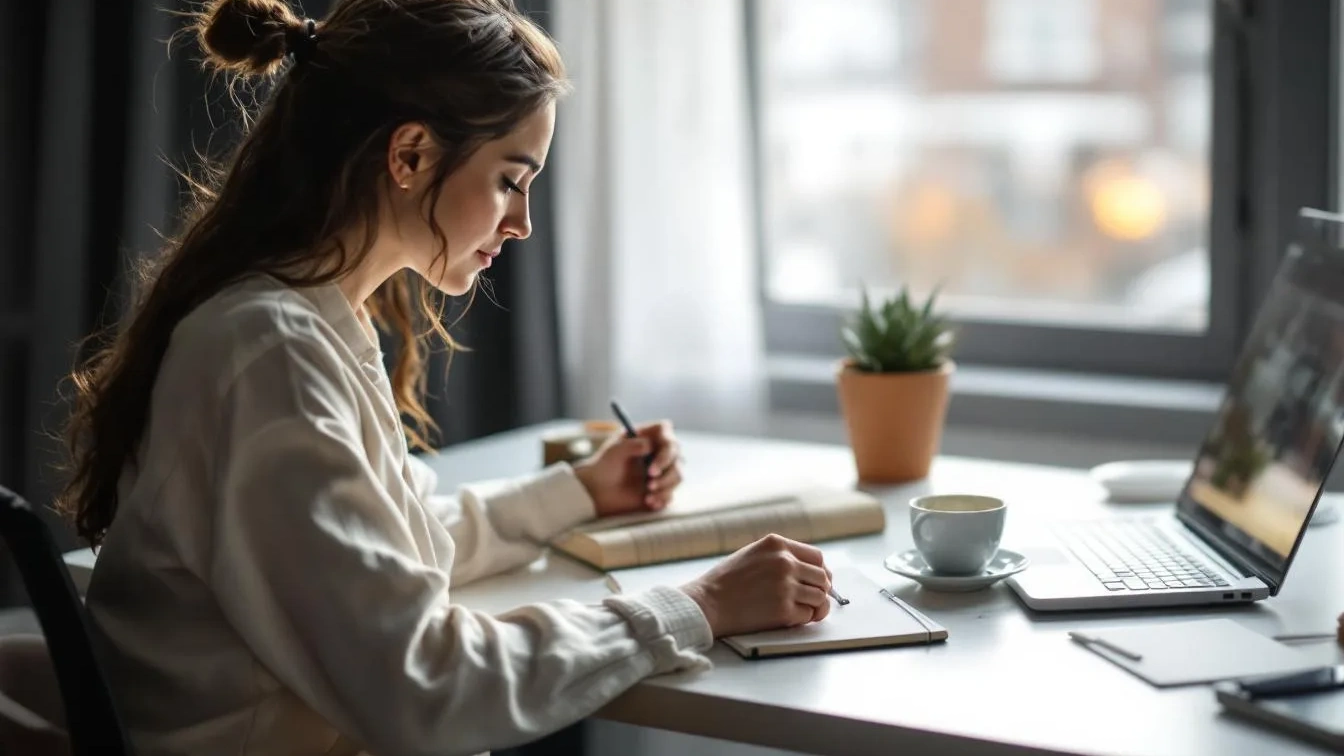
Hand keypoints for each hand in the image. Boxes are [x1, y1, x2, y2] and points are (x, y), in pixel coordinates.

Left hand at [572, 420, 683, 516]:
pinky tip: (649, 502)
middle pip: (676, 455)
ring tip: (647, 495)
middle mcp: (659, 450)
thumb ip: (631, 445)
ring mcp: (663, 470)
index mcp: (648, 436)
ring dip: (665, 486)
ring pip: (678, 475)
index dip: (666, 446)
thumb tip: (649, 445)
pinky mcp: (663, 488)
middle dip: (666, 471)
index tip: (654, 464)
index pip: (666, 432)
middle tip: (650, 481)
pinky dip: (662, 498)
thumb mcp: (614, 452)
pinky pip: (672, 493)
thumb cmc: (605, 466)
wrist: (599, 491)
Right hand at [678, 534, 832, 637]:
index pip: (817, 557)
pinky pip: (808, 615)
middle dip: (821, 590)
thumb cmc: (725, 582)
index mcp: (777, 544)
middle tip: (813, 599)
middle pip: (823, 577)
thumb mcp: (753, 554)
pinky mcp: (784, 610)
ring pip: (820, 598)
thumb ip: (779, 557)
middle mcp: (785, 562)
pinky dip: (802, 619)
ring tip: (802, 610)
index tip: (818, 582)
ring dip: (815, 607)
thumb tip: (808, 572)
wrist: (707, 603)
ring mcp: (786, 586)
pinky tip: (790, 618)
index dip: (821, 572)